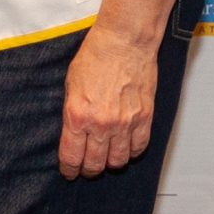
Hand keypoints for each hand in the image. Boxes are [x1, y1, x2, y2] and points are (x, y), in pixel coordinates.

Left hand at [58, 21, 156, 179]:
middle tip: (87, 168)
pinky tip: (126, 147)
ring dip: (111, 163)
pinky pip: (139, 147)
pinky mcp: (144, 118)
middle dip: (89, 170)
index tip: (70, 172)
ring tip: (107, 158)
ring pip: (118, 160)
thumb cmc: (95, 57)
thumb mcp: (70, 85)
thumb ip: (71, 112)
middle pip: (95, 164)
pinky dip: (132, 152)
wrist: (124, 42)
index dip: (70, 169)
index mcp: (77, 115)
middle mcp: (101, 124)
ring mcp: (124, 123)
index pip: (71, 156)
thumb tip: (72, 133)